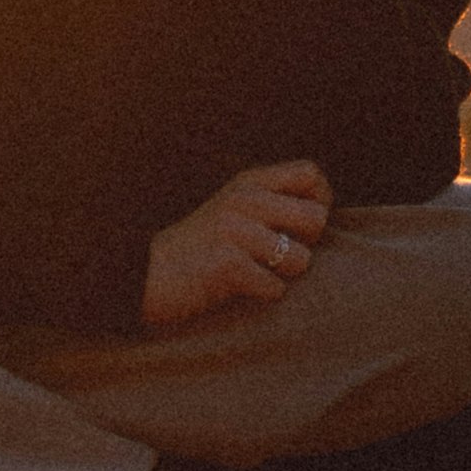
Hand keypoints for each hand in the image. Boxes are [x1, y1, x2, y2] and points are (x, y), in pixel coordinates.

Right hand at [143, 159, 331, 327]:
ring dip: (284, 275)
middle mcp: (244, 199)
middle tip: (280, 255)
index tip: (303, 227)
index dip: (321, 202)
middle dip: (307, 244)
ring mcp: (235, 230)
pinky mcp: (228, 264)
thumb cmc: (199, 248)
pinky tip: (240, 289)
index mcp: (248, 182)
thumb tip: (323, 215)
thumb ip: (271, 203)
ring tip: (256, 274)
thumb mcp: (233, 210)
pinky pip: (275, 287)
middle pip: (316, 217)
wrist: (148, 274)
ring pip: (300, 258)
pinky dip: (263, 295)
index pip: (311, 174)